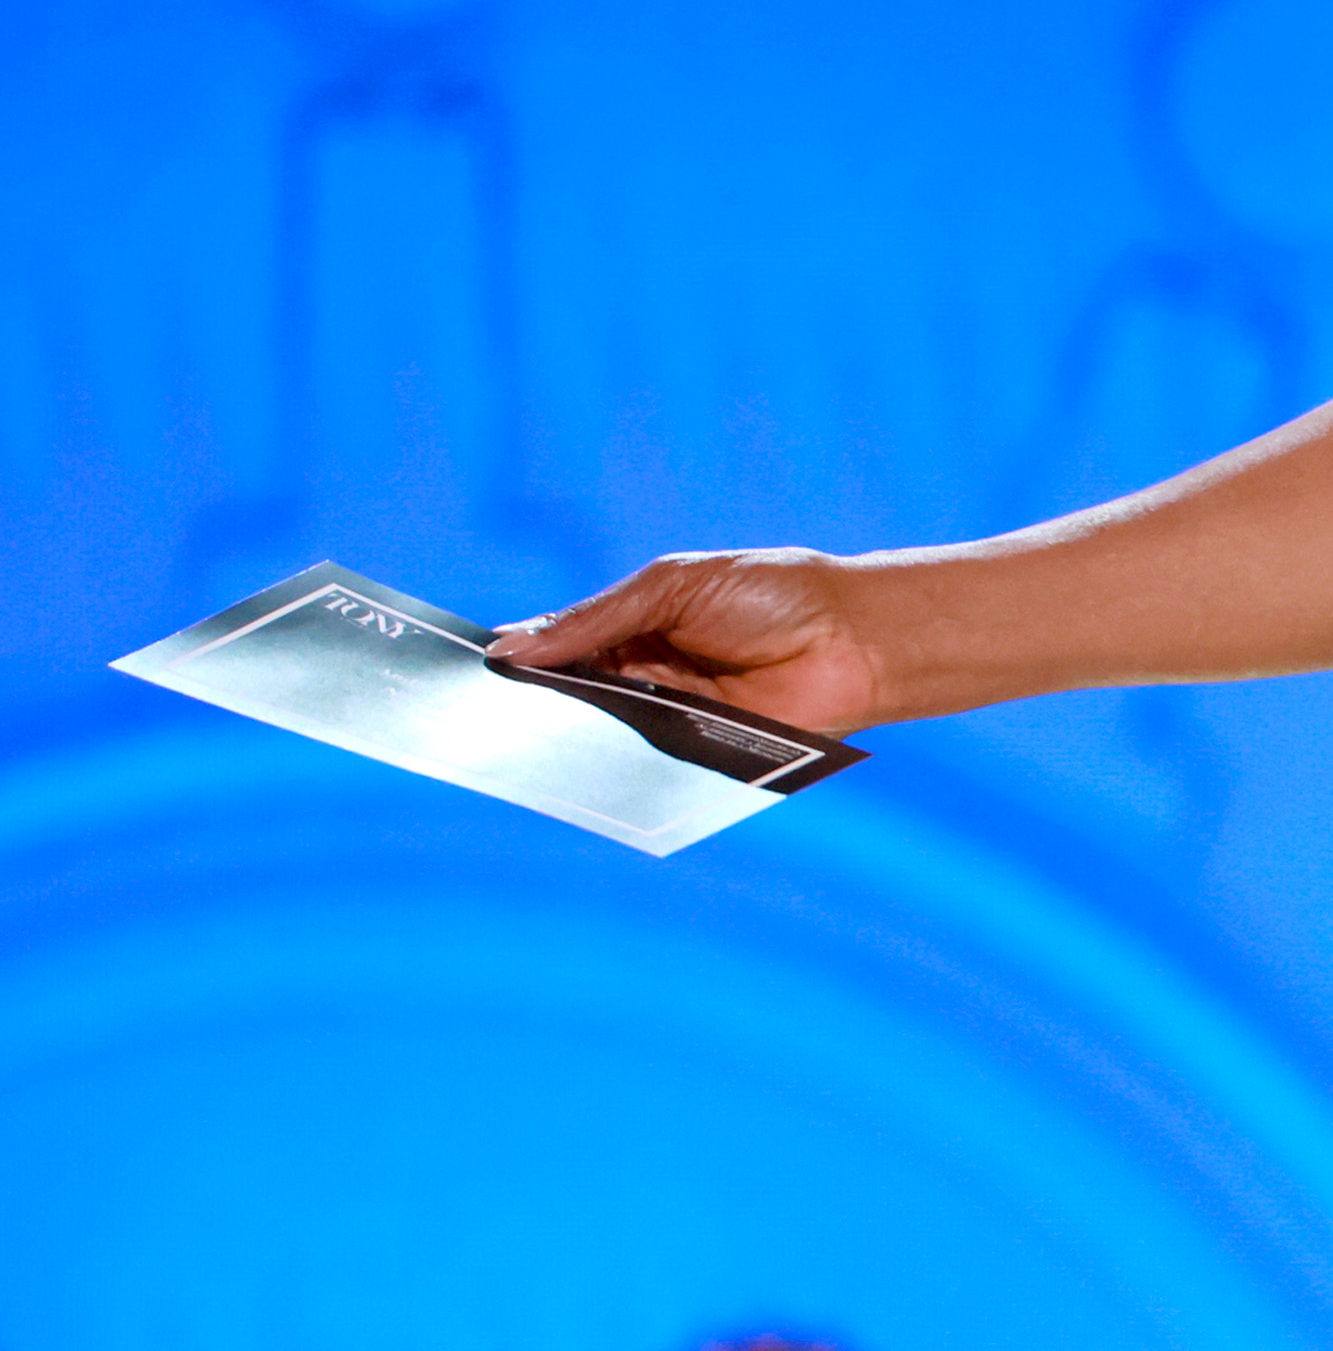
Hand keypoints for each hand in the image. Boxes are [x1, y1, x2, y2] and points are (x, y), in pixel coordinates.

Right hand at [492, 549, 893, 738]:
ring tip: (511, 738)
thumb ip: (593, 621)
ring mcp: (666, 715)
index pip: (556, 647)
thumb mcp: (670, 588)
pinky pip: (641, 762)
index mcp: (630, 624)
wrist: (852, 638)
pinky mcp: (695, 752)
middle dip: (526, 703)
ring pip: (597, 732)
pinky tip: (574, 760)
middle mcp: (642, 673)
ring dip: (562, 735)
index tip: (462, 672)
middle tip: (472, 715)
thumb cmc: (772, 594)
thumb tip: (509, 650)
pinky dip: (610, 761)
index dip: (513, 660)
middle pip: (566, 696)